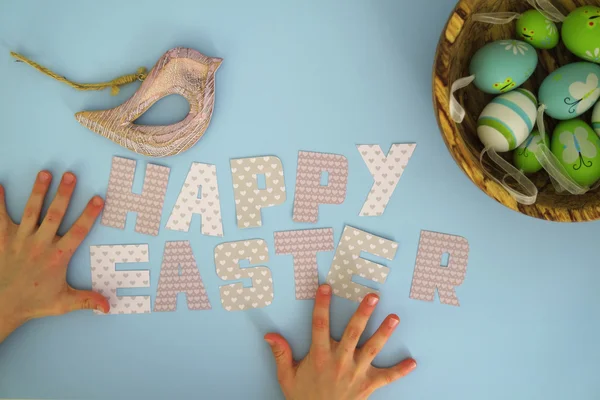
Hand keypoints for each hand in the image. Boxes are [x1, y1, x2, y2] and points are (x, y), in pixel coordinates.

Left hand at [0, 171, 108, 342]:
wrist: (2, 307)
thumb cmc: (33, 303)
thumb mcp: (63, 303)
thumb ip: (87, 300)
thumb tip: (109, 306)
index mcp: (57, 256)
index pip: (78, 231)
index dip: (89, 214)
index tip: (98, 198)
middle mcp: (40, 244)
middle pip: (55, 214)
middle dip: (63, 194)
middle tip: (70, 176)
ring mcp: (20, 240)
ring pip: (31, 211)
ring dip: (38, 191)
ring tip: (45, 173)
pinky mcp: (2, 240)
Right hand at [264, 284, 415, 399]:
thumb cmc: (304, 397)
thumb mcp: (287, 377)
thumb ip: (281, 354)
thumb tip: (270, 335)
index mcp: (319, 356)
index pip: (319, 325)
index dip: (321, 304)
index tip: (325, 286)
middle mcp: (339, 362)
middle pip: (352, 333)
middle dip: (363, 313)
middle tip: (373, 297)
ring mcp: (356, 373)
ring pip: (372, 349)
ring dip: (384, 333)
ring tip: (394, 318)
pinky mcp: (367, 386)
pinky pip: (386, 378)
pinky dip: (400, 371)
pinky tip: (412, 362)